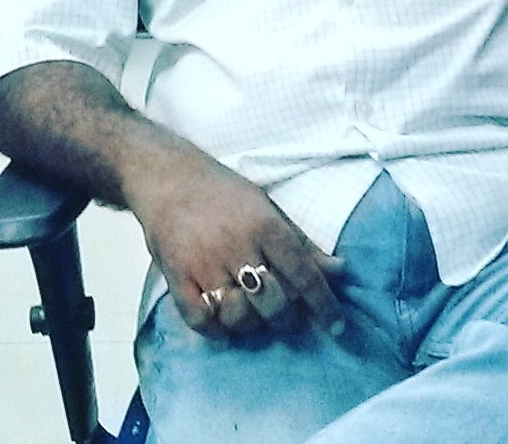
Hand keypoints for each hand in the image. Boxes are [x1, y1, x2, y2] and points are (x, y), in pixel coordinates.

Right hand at [130, 153, 343, 337]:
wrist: (168, 176)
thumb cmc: (223, 192)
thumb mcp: (268, 207)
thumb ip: (302, 243)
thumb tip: (340, 271)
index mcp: (265, 226)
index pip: (303, 274)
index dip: (323, 305)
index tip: (336, 327)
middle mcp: (237, 246)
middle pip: (274, 303)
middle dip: (286, 318)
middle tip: (283, 313)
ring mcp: (205, 263)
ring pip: (239, 316)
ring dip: (251, 324)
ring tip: (251, 313)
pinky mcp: (177, 276)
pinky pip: (201, 320)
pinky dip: (215, 330)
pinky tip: (222, 322)